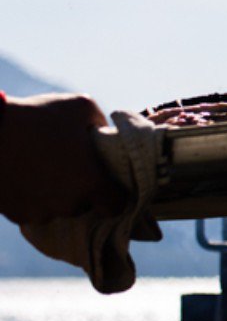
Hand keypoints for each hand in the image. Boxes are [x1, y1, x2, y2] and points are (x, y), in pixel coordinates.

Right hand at [0, 94, 122, 226]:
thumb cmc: (36, 116)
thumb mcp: (81, 106)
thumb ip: (101, 124)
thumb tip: (105, 134)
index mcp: (91, 182)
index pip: (116, 205)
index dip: (115, 194)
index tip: (107, 182)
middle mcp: (68, 204)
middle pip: (84, 205)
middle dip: (82, 189)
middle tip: (71, 165)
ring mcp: (40, 212)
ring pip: (57, 208)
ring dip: (56, 195)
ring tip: (45, 167)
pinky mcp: (16, 214)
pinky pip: (33, 209)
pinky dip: (33, 197)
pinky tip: (27, 175)